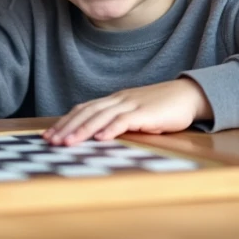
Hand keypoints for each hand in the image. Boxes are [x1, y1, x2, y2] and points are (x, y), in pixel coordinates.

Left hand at [43, 79, 212, 145]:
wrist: (188, 95)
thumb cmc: (162, 108)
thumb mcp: (135, 114)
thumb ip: (118, 122)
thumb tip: (98, 137)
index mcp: (114, 100)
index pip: (84, 109)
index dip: (65, 121)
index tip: (49, 135)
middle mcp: (118, 100)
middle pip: (87, 112)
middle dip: (66, 127)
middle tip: (50, 141)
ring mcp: (131, 105)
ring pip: (100, 116)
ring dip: (82, 130)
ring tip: (67, 143)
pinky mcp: (145, 113)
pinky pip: (124, 120)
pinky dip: (110, 129)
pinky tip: (100, 138)